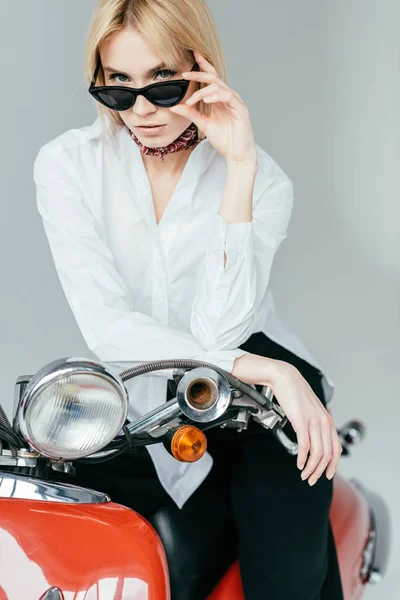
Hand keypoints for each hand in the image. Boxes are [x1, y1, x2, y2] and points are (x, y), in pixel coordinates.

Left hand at [169, 50, 256, 163]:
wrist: (237, 154)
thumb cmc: (225, 139)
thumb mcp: (204, 124)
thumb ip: (191, 113)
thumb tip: (175, 106)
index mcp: (220, 99)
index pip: (211, 77)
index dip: (203, 65)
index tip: (192, 56)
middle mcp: (228, 97)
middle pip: (214, 77)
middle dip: (199, 72)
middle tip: (185, 74)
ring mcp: (235, 102)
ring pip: (219, 86)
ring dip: (203, 90)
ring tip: (191, 99)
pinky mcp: (240, 109)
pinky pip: (228, 96)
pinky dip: (216, 96)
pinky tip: (207, 99)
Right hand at [232, 354, 342, 484]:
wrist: (284, 377)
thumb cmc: (294, 392)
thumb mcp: (310, 410)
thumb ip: (314, 423)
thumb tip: (311, 440)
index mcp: (328, 420)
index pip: (336, 449)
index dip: (332, 466)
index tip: (325, 475)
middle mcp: (324, 421)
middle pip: (327, 454)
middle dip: (320, 471)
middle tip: (311, 479)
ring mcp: (314, 421)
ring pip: (317, 453)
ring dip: (311, 468)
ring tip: (304, 474)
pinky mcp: (301, 421)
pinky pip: (305, 446)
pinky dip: (302, 459)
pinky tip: (299, 463)